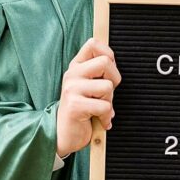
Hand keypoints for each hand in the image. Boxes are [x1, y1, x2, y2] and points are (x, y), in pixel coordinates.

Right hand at [56, 39, 120, 157]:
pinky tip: (100, 121)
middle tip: (106, 94)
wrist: (65, 135)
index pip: (93, 43)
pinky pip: (104, 106)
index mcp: (76, 66)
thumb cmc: (83, 110)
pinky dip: (106, 117)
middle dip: (114, 80)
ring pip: (107, 86)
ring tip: (100, 110)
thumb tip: (112, 60)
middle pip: (105, 62)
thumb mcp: (89, 87)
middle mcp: (72, 74)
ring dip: (109, 102)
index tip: (108, 73)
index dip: (109, 55)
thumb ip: (99, 72)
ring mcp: (71, 89)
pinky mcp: (75, 106)